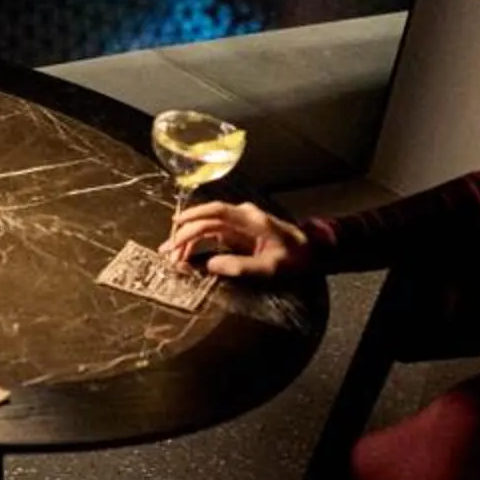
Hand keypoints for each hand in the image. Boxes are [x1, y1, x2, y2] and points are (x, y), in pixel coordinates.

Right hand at [162, 200, 309, 279]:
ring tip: (173, 256)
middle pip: (207, 218)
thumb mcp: (270, 267)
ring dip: (189, 239)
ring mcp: (239, 223)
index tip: (176, 231)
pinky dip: (198, 243)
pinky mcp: (238, 233)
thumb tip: (210, 265)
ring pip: (207, 226)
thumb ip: (241, 266)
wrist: (312, 253)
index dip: (194, 218)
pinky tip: (187, 254)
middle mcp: (242, 216)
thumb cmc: (294, 259)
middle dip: (185, 232)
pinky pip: (212, 234)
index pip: (216, 212)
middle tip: (167, 250)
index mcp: (251, 219)